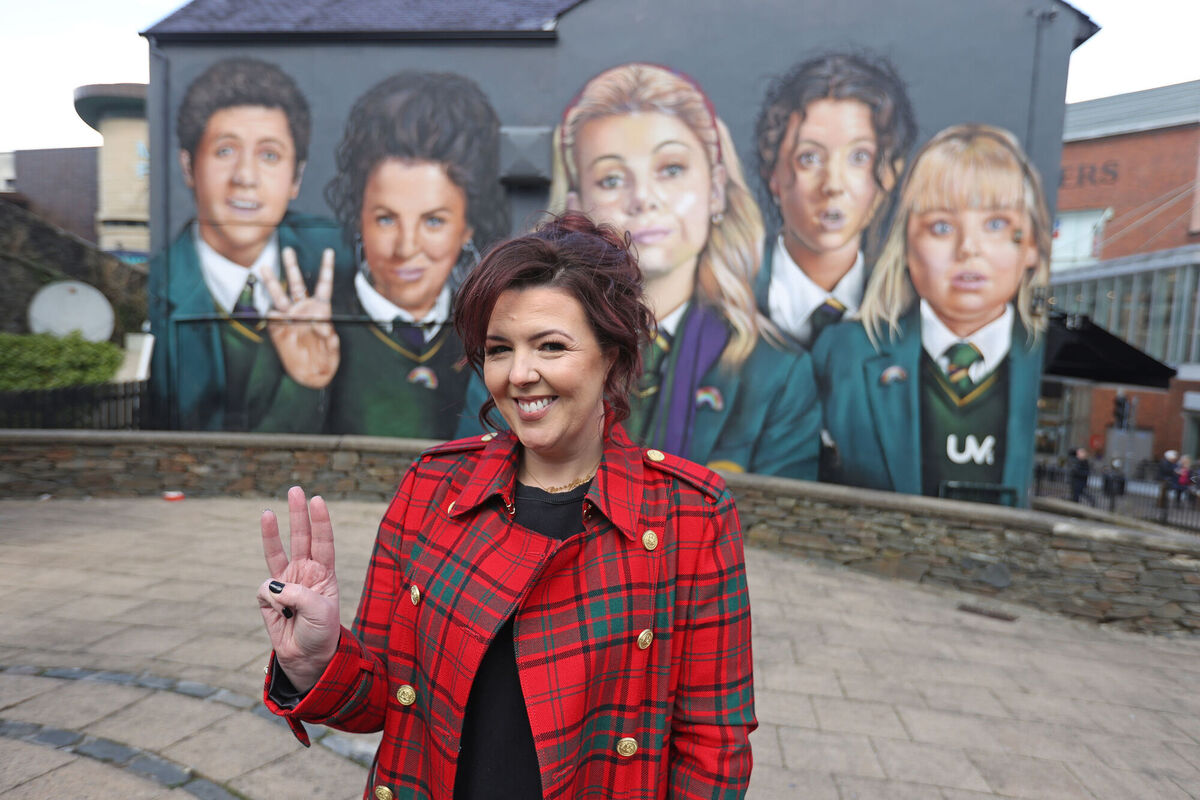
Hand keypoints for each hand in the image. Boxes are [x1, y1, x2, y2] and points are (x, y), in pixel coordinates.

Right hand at [257, 486, 340, 693]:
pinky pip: (264, 590)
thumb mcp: (318, 612)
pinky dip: (270, 601)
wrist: (307, 658)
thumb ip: (296, 594)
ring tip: (268, 511)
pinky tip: (280, 614)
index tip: (318, 500)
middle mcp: (305, 572)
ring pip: (277, 552)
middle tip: (296, 489)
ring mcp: (285, 582)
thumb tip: (271, 586)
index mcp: (324, 573)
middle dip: (298, 514)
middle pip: (301, 537)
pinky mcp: (267, 597)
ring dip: (272, 532)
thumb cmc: (321, 633)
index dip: (320, 521)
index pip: (323, 542)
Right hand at [263, 247, 339, 388]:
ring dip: (272, 283)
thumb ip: (329, 336)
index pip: (323, 286)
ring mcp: (289, 319)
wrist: (311, 376)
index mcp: (320, 310)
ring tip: (264, 269)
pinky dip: (271, 315)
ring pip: (279, 296)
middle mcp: (303, 310)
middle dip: (291, 267)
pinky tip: (272, 315)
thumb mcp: (332, 349)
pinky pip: (272, 318)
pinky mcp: (277, 330)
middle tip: (288, 251)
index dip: (326, 269)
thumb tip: (320, 322)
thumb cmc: (326, 360)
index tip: (328, 252)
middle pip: (297, 285)